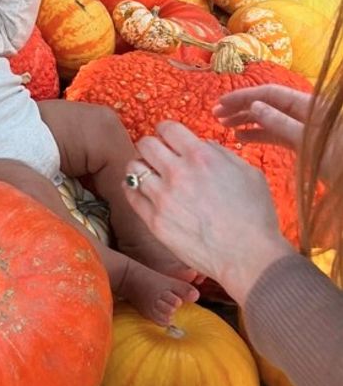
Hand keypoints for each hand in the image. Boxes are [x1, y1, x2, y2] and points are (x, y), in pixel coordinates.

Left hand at [123, 120, 292, 302]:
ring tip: (148, 174)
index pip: (167, 128)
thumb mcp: (248, 173)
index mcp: (201, 156)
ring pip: (133, 168)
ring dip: (140, 168)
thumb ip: (220, 153)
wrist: (250, 257)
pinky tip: (140, 190)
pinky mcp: (155, 221)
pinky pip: (130, 195)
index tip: (168, 138)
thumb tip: (201, 145)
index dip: (166, 131)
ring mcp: (163, 197)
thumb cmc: (255, 216)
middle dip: (151, 147)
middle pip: (145, 144)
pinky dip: (132, 188)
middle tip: (157, 156)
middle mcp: (178, 172)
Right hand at [213, 84, 312, 150]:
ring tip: (224, 124)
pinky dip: (257, 134)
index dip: (244, 96)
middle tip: (216, 114)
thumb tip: (254, 106)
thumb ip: (282, 122)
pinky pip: (275, 134)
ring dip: (245, 120)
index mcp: (307, 104)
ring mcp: (301, 127)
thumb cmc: (339, 160)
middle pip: (267, 103)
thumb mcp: (309, 139)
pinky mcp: (300, 142)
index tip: (221, 102)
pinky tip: (241, 137)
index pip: (269, 93)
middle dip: (240, 106)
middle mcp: (302, 112)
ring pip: (268, 118)